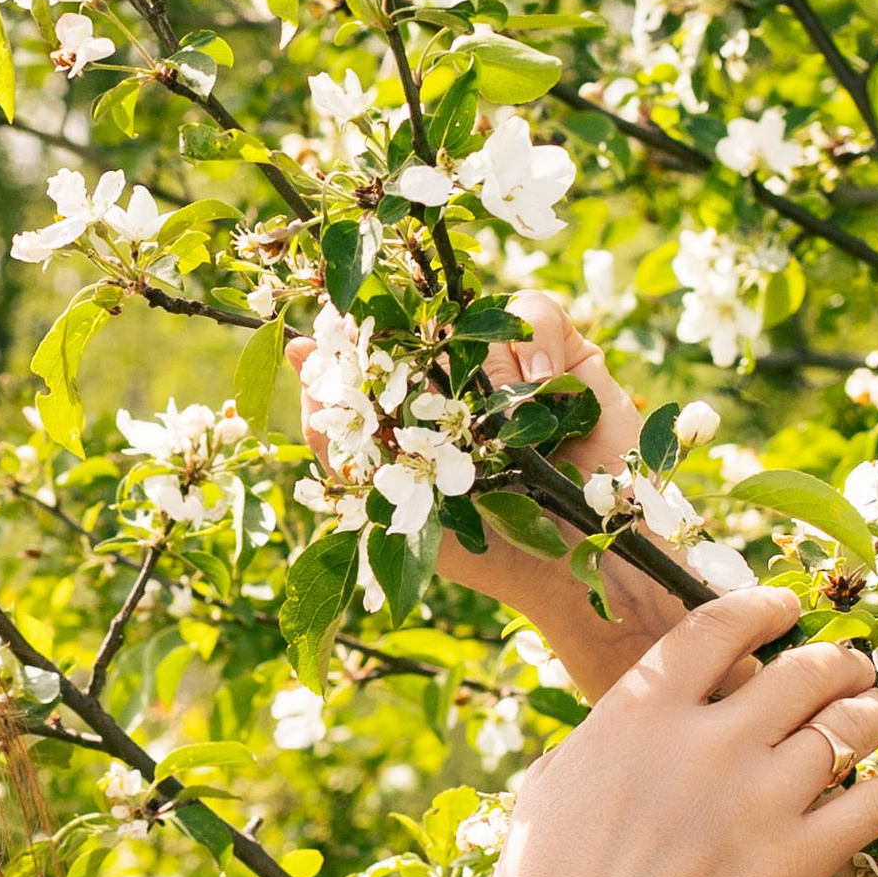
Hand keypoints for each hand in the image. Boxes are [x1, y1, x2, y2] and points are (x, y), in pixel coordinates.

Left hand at [286, 289, 684, 701]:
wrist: (582, 566)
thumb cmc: (486, 547)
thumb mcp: (396, 504)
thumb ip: (341, 439)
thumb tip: (296, 353)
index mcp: (415, 410)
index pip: (376, 348)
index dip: (355, 330)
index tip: (334, 321)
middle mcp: (460, 379)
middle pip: (424, 314)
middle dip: (413, 326)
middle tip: (412, 356)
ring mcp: (511, 363)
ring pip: (475, 310)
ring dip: (482, 360)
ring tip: (498, 417)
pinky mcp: (566, 354)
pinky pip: (534, 311)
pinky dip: (534, 344)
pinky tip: (541, 390)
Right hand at [471, 586, 877, 876]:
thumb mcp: (554, 787)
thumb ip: (609, 739)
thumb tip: (639, 724)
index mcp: (636, 715)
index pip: (718, 628)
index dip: (762, 607)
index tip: (783, 610)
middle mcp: (704, 744)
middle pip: (803, 670)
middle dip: (837, 662)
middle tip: (851, 668)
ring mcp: (756, 802)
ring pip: (851, 725)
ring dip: (876, 712)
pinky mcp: (795, 864)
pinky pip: (876, 803)